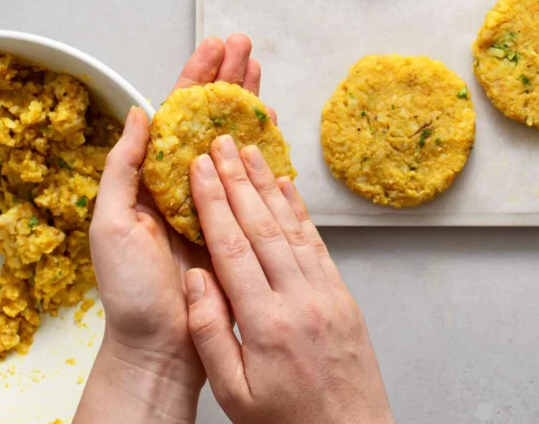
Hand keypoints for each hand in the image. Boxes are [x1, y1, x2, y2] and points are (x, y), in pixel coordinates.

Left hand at [76, 34, 271, 423]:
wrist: (163, 341)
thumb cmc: (129, 288)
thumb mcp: (111, 221)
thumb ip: (124, 166)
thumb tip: (140, 113)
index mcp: (152, 177)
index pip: (175, 115)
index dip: (194, 79)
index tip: (212, 48)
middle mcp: (184, 180)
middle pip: (208, 118)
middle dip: (226, 79)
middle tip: (244, 45)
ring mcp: (214, 198)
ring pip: (234, 138)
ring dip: (247, 103)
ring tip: (259, 69)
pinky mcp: (238, 219)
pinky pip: (254, 175)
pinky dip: (265, 146)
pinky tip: (272, 122)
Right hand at [185, 136, 394, 423]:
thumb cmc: (289, 421)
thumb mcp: (234, 394)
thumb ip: (210, 335)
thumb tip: (195, 280)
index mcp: (264, 323)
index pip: (232, 247)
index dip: (213, 202)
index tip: (200, 168)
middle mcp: (299, 298)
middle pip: (262, 226)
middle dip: (238, 180)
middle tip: (222, 142)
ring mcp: (326, 293)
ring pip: (292, 227)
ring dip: (269, 185)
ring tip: (251, 152)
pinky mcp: (342, 296)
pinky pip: (317, 244)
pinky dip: (301, 212)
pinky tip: (288, 190)